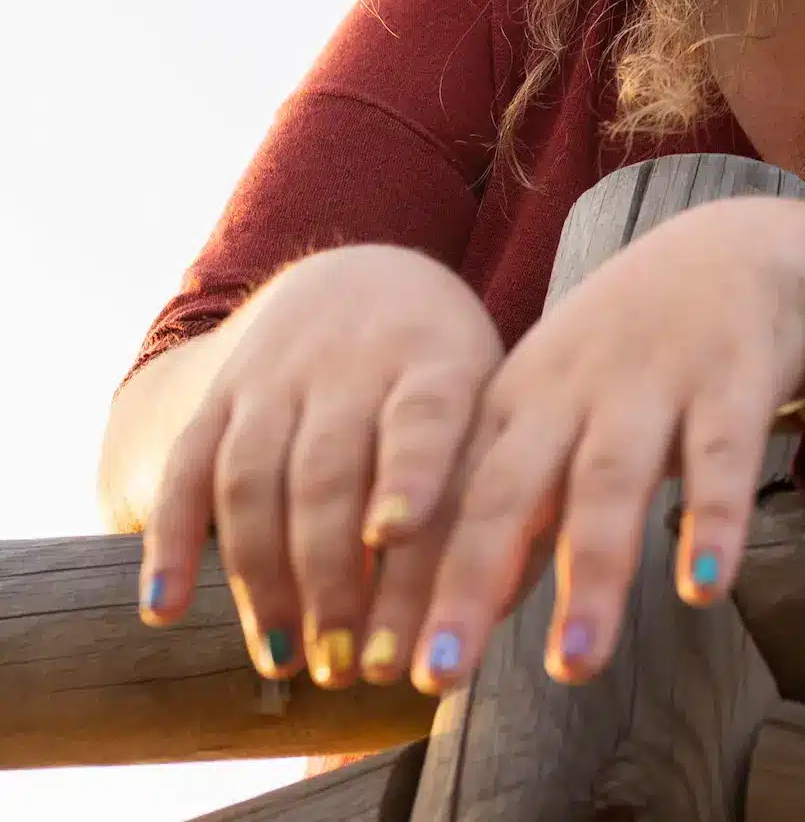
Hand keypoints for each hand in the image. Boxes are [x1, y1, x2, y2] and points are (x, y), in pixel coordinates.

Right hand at [140, 246, 503, 688]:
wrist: (361, 281)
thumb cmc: (450, 375)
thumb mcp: (491, 396)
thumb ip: (494, 481)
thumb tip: (494, 599)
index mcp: (439, 360)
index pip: (423, 416)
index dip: (409, 471)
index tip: (396, 533)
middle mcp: (352, 363)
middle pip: (330, 470)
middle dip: (335, 574)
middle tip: (348, 666)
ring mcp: (278, 378)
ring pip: (255, 477)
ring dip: (262, 577)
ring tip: (285, 660)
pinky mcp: (220, 397)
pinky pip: (188, 468)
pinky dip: (172, 539)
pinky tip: (166, 608)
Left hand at [406, 196, 804, 692]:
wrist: (736, 247)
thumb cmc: (631, 351)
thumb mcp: (557, 410)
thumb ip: (517, 508)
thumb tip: (464, 616)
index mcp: (515, 402)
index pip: (449, 499)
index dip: (413, 579)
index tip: (381, 668)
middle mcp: (570, 392)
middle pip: (507, 492)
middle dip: (469, 583)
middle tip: (440, 675)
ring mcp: (652, 383)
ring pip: (609, 483)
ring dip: (591, 575)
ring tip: (573, 666)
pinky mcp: (734, 381)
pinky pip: (721, 458)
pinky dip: (714, 521)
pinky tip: (704, 588)